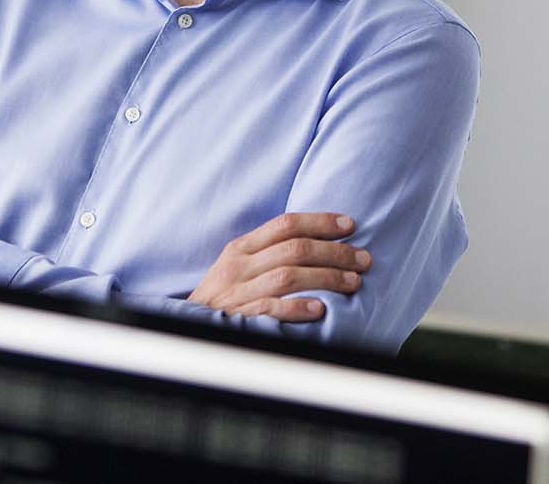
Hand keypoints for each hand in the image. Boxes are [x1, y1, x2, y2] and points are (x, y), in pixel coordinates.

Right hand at [188, 212, 370, 321]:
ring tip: (353, 282)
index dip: (319, 221)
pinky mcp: (240, 318)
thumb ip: (267, 251)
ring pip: (288, 276)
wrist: (185, 327)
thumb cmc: (221, 295)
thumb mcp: (236, 265)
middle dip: (334, 251)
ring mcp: (239, 292)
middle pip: (294, 249)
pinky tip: (321, 309)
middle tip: (363, 258)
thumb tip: (315, 240)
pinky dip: (297, 308)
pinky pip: (271, 309)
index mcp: (241, 247)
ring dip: (326, 277)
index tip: (350, 223)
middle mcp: (240, 266)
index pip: (285, 224)